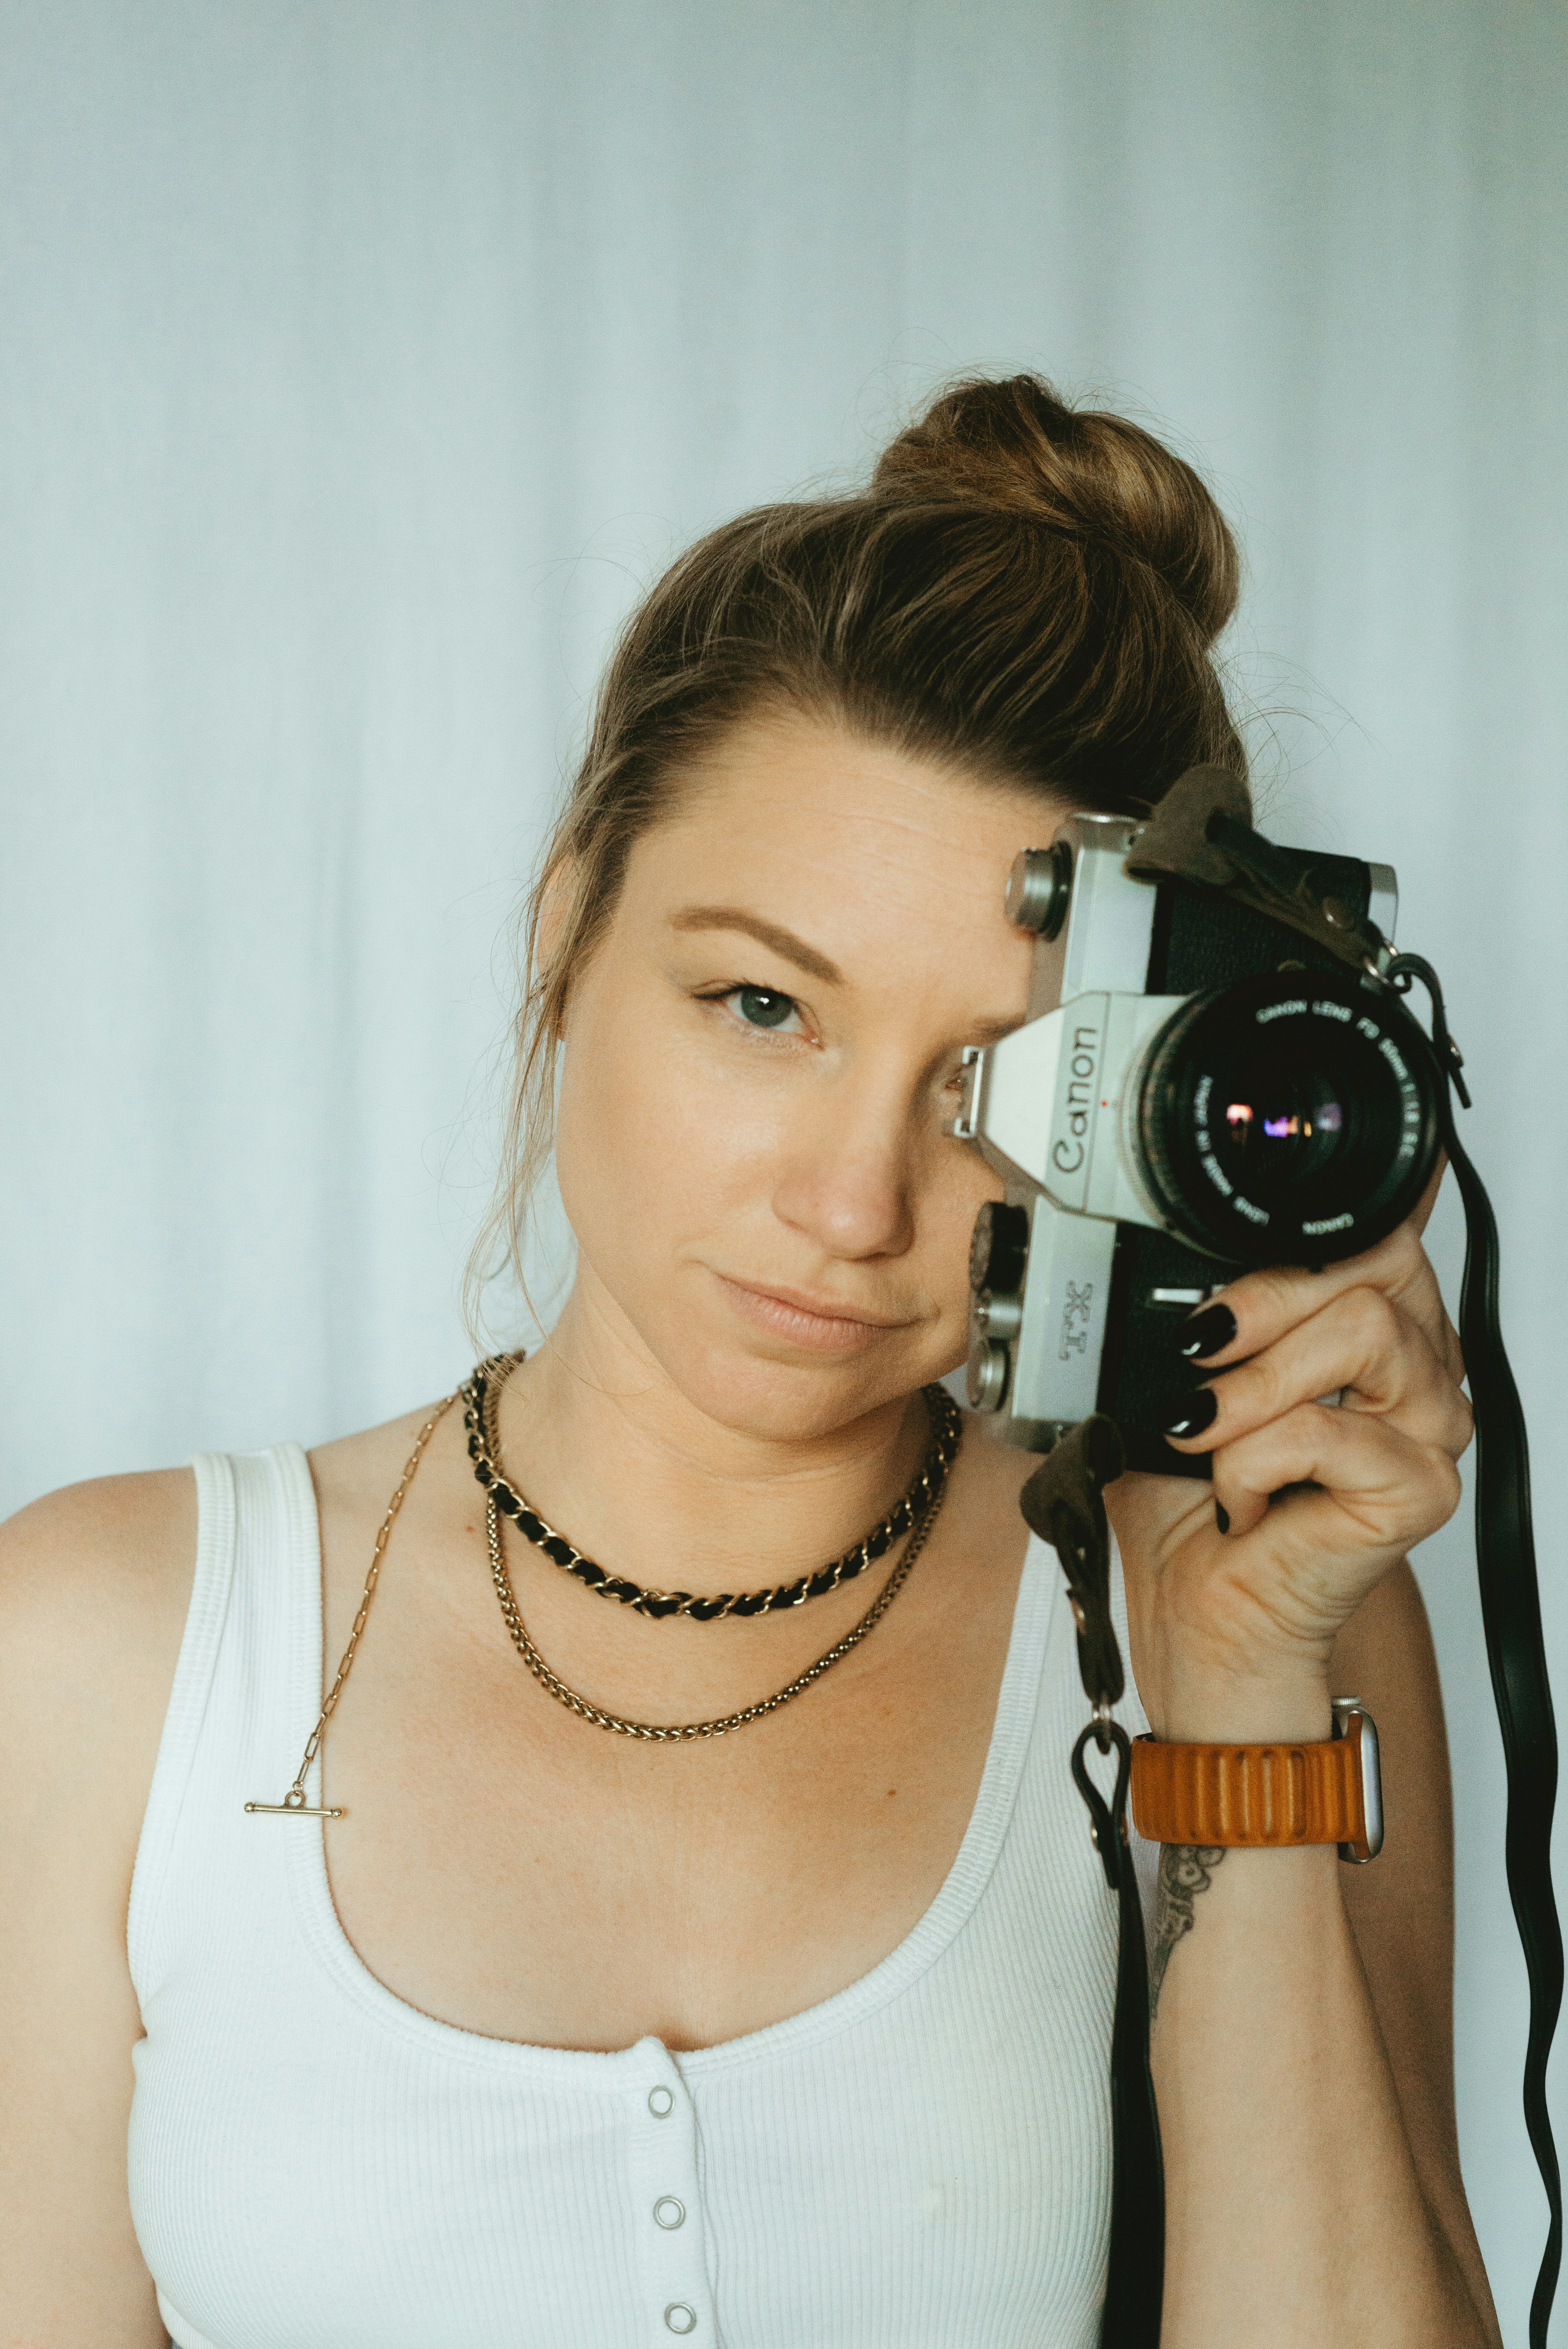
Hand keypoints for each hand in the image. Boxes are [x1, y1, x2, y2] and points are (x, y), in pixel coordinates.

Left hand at [1106, 1175, 1471, 1741]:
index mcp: (1382, 1325)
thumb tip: (1167, 1261)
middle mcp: (1422, 1368)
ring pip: (1363, 1333)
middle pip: (1375, 1267)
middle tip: (1198, 1358)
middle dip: (1263, 1305)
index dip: (1285, 1250)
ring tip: (1206, 1437)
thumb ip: (1204, 1312)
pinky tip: (1243, 1501)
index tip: (1207, 1306)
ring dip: (1255, 1386)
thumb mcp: (1186, 1380)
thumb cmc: (1194, 1502)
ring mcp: (1432, 1429)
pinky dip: (1256, 1461)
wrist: (1200, 1609)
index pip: (1375, 1233)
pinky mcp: (1421, 1489)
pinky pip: (1331, 1431)